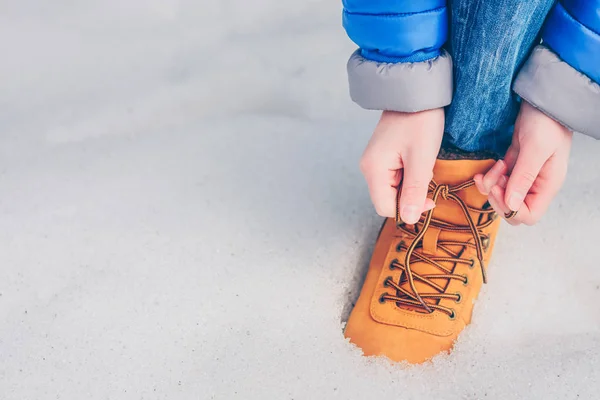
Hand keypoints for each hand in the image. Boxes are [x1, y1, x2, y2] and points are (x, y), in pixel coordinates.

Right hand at [360, 109, 443, 222]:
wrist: (416, 92)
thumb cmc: (420, 122)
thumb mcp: (421, 159)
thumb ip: (414, 192)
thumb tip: (409, 219)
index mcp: (373, 170)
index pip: (386, 208)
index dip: (408, 210)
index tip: (431, 198)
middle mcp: (369, 168)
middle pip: (389, 199)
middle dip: (411, 194)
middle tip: (427, 174)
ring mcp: (374, 161)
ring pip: (394, 188)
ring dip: (412, 183)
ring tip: (423, 162)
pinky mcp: (383, 156)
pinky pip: (396, 176)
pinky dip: (410, 174)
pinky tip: (418, 158)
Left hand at [474, 101, 571, 224]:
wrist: (542, 100)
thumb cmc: (545, 122)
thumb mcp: (535, 149)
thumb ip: (523, 178)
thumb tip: (511, 205)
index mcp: (547, 185)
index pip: (529, 215)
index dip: (509, 209)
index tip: (498, 189)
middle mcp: (537, 185)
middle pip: (513, 208)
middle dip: (497, 197)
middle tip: (492, 180)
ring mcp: (525, 176)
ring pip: (502, 195)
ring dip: (492, 184)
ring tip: (496, 166)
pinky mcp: (514, 166)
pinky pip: (499, 181)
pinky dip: (491, 176)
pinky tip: (493, 164)